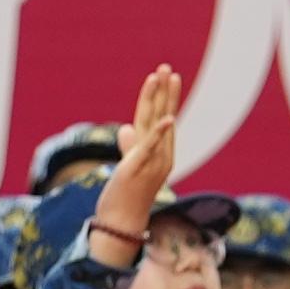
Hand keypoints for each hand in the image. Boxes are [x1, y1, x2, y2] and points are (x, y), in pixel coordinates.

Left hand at [83, 67, 190, 263]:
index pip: (162, 120)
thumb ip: (130, 146)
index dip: (162, 98)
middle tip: (167, 68)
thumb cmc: (124, 195)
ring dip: (160, 99)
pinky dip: (160, 132)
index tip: (164, 77)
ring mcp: (153, 161)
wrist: (122, 221)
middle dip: (166, 91)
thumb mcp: (127, 165)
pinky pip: (152, 146)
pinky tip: (167, 117)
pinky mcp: (140, 167)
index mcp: (159, 153)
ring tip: (162, 76)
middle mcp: (162, 155)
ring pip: (157, 123)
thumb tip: (126, 128)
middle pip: (164, 116)